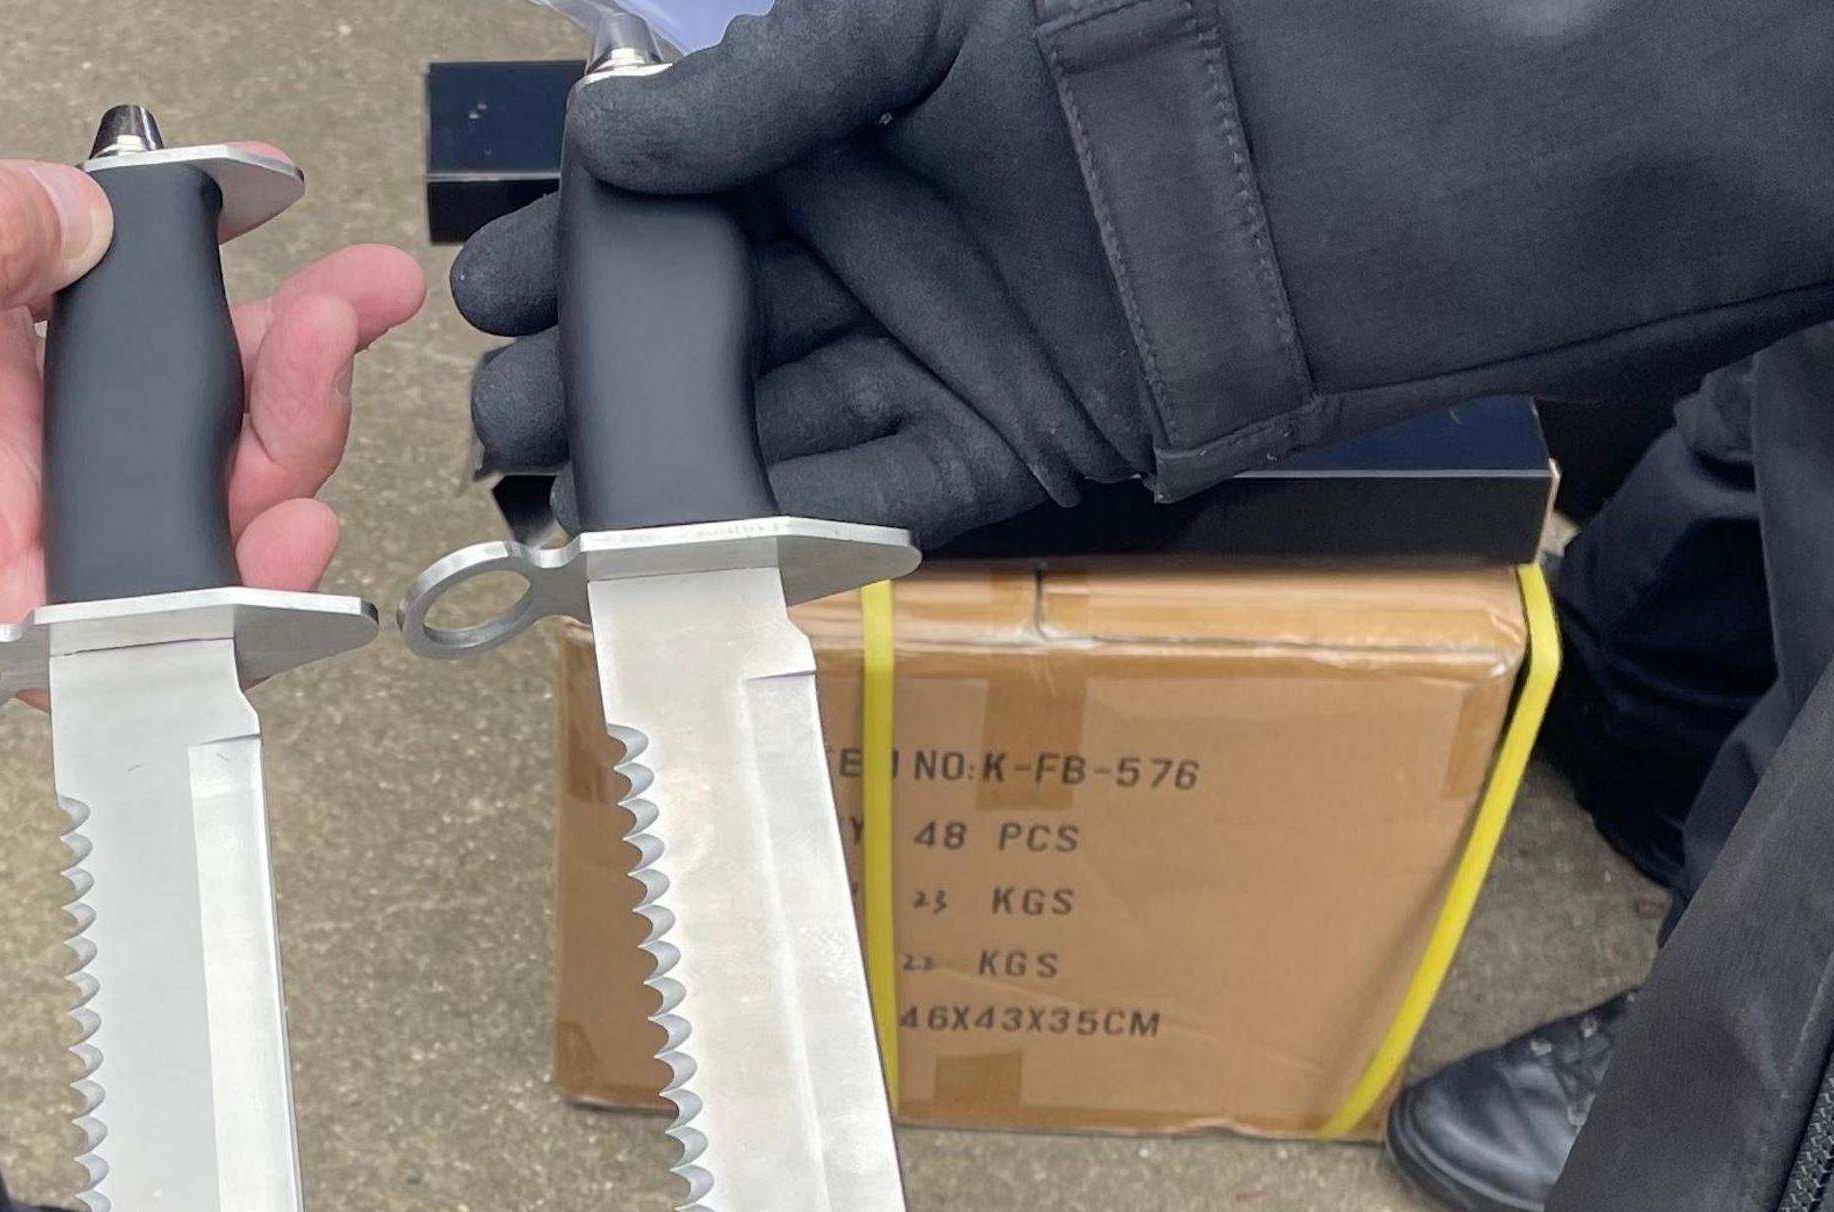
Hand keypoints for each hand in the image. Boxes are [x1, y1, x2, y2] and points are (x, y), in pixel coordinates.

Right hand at [0, 111, 424, 623]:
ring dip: (241, 350)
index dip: (227, 592)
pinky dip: (151, 272)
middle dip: (271, 430)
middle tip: (338, 331)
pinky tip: (217, 222)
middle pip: (157, 504)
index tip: (302, 523)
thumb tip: (89, 223)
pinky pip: (74, 308)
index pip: (108, 611)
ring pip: (136, 408)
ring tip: (334, 285)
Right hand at [454, 0, 1141, 542]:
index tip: (498, 281)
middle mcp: (881, 259)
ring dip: (662, 463)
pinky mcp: (1001, 454)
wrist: (1336, 165)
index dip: (586, 248)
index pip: (683, 209)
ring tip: (560, 481)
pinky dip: (782, 528)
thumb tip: (613, 142)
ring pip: (765, 425)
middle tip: (509, 400)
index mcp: (851, 146)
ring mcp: (935, 360)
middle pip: (706, 330)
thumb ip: (773, 82)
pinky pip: (870, 502)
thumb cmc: (1145, 43)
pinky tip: (692, 537)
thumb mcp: (933, 20)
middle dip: (598, 369)